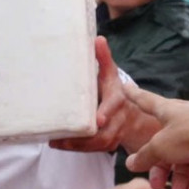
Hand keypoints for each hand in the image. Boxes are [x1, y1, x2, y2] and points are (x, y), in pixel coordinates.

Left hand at [50, 38, 161, 153]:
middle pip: (105, 133)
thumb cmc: (113, 92)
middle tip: (64, 137)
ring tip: (57, 141)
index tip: (98, 120)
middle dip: (86, 138)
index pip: (114, 106)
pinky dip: (76, 148)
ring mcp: (114, 134)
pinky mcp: (107, 145)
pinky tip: (59, 144)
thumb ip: (104, 59)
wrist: (131, 116)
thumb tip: (97, 39)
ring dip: (77, 145)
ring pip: (98, 144)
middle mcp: (118, 119)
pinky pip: (93, 149)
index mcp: (118, 99)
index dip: (106, 113)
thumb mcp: (110, 75)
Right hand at [123, 87, 188, 188]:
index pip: (146, 101)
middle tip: (155, 184)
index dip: (134, 95)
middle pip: (164, 145)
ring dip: (179, 179)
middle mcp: (183, 122)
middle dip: (159, 167)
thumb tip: (131, 163)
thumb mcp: (160, 146)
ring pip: (184, 160)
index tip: (125, 87)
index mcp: (168, 111)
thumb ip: (144, 156)